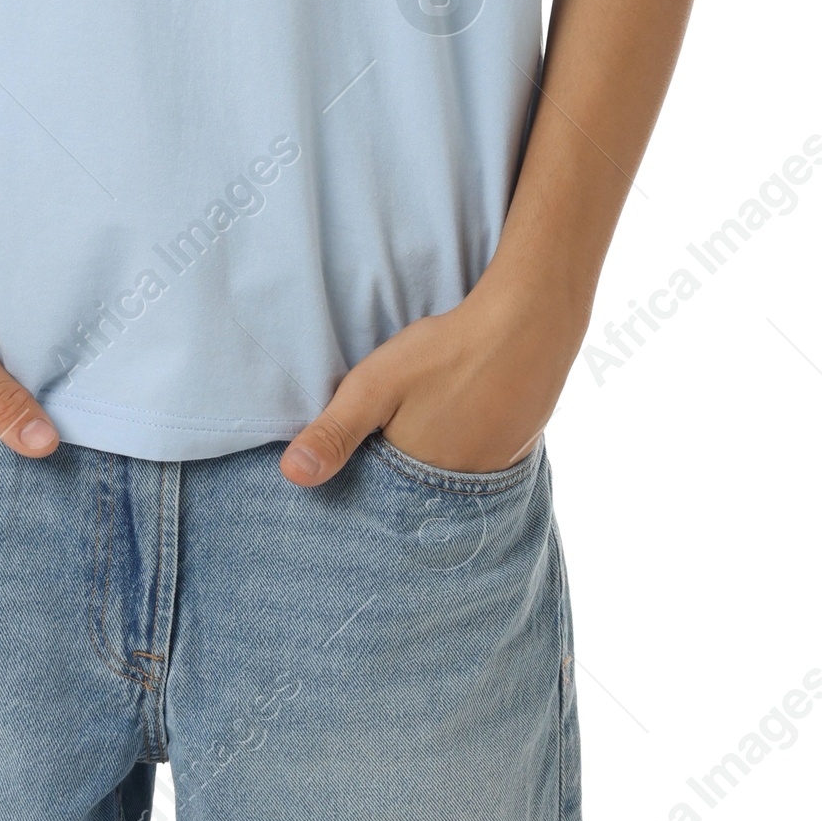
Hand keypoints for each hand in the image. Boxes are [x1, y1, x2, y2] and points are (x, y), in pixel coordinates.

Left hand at [279, 273, 583, 486]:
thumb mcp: (375, 386)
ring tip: (434, 416)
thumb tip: (292, 476)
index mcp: (419, 480)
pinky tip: (466, 412)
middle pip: (418, 490)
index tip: (366, 444)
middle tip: (403, 421)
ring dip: (438, 457)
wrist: (529, 323)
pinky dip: (470, 444)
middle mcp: (460, 490)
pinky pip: (484, 461)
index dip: (368, 472)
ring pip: (452, 476)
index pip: (381, 497)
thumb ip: (334, 431)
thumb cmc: (446, 353)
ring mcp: (496, 473)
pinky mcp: (520, 451)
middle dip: (402, 468)